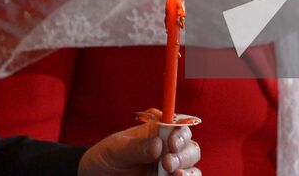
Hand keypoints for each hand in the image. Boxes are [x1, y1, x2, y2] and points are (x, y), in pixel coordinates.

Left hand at [78, 111, 200, 175]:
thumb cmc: (106, 158)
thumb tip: (158, 145)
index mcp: (157, 132)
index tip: (172, 143)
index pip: (179, 126)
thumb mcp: (115, 150)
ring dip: (189, 172)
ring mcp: (169, 170)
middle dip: (184, 155)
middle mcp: (168, 150)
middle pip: (191, 148)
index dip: (181, 133)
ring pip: (192, 169)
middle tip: (167, 163)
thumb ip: (135, 147)